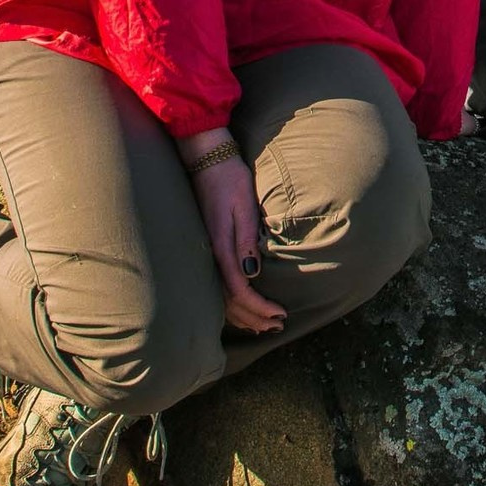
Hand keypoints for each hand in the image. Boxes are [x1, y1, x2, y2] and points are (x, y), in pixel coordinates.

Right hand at [178, 129, 287, 334]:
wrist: (207, 160)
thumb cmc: (230, 179)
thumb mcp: (243, 206)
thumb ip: (247, 240)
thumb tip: (253, 274)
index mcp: (220, 247)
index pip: (240, 290)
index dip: (259, 307)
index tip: (280, 314)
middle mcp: (209, 255)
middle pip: (229, 301)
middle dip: (254, 317)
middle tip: (278, 325)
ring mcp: (205, 253)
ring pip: (221, 297)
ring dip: (243, 315)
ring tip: (265, 324)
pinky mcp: (206, 248)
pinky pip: (217, 286)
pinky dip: (231, 303)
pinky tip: (242, 307)